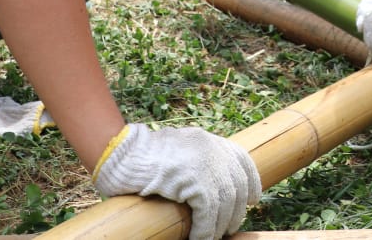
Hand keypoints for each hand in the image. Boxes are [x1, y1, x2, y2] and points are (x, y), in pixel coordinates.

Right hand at [94, 124, 260, 239]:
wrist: (118, 153)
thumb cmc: (139, 158)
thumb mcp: (176, 151)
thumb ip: (195, 161)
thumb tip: (207, 187)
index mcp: (207, 140)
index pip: (241, 158)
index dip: (250, 181)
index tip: (253, 198)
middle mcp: (211, 148)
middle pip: (237, 184)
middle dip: (235, 210)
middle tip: (227, 227)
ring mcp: (204, 162)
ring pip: (226, 201)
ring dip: (220, 225)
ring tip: (211, 236)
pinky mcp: (193, 179)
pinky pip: (209, 212)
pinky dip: (205, 230)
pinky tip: (198, 239)